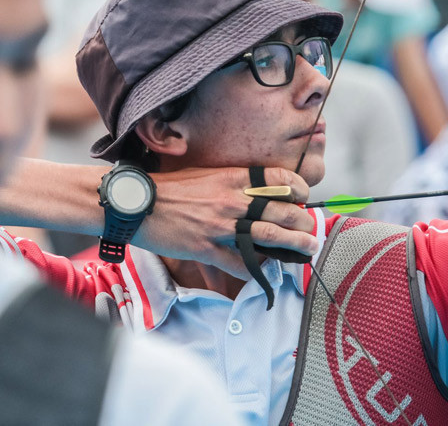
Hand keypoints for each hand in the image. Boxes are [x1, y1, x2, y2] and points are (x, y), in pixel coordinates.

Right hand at [134, 166, 316, 278]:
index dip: (298, 189)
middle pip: (281, 211)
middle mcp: (231, 200)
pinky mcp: (206, 248)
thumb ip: (230, 182)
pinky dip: (256, 271)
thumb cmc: (168, 188)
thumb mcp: (204, 174)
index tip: (303, 197)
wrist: (136, 203)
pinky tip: (265, 274)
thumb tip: (254, 192)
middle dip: (303, 222)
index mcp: (232, 178)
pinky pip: (239, 264)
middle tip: (311, 230)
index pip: (278, 180)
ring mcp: (220, 226)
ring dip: (293, 245)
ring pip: (268, 237)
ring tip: (308, 250)